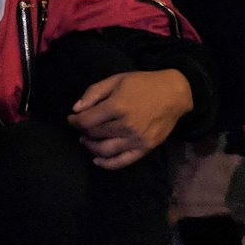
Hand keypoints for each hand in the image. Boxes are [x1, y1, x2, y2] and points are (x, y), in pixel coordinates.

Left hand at [68, 70, 193, 168]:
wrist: (173, 94)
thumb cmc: (143, 84)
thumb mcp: (116, 79)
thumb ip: (94, 92)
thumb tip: (76, 109)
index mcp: (117, 105)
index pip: (87, 120)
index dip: (74, 121)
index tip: (71, 119)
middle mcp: (126, 125)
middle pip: (94, 134)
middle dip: (83, 131)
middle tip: (80, 128)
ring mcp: (136, 139)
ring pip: (105, 150)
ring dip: (91, 147)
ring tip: (87, 141)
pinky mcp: (145, 149)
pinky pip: (122, 161)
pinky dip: (107, 164)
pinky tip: (97, 160)